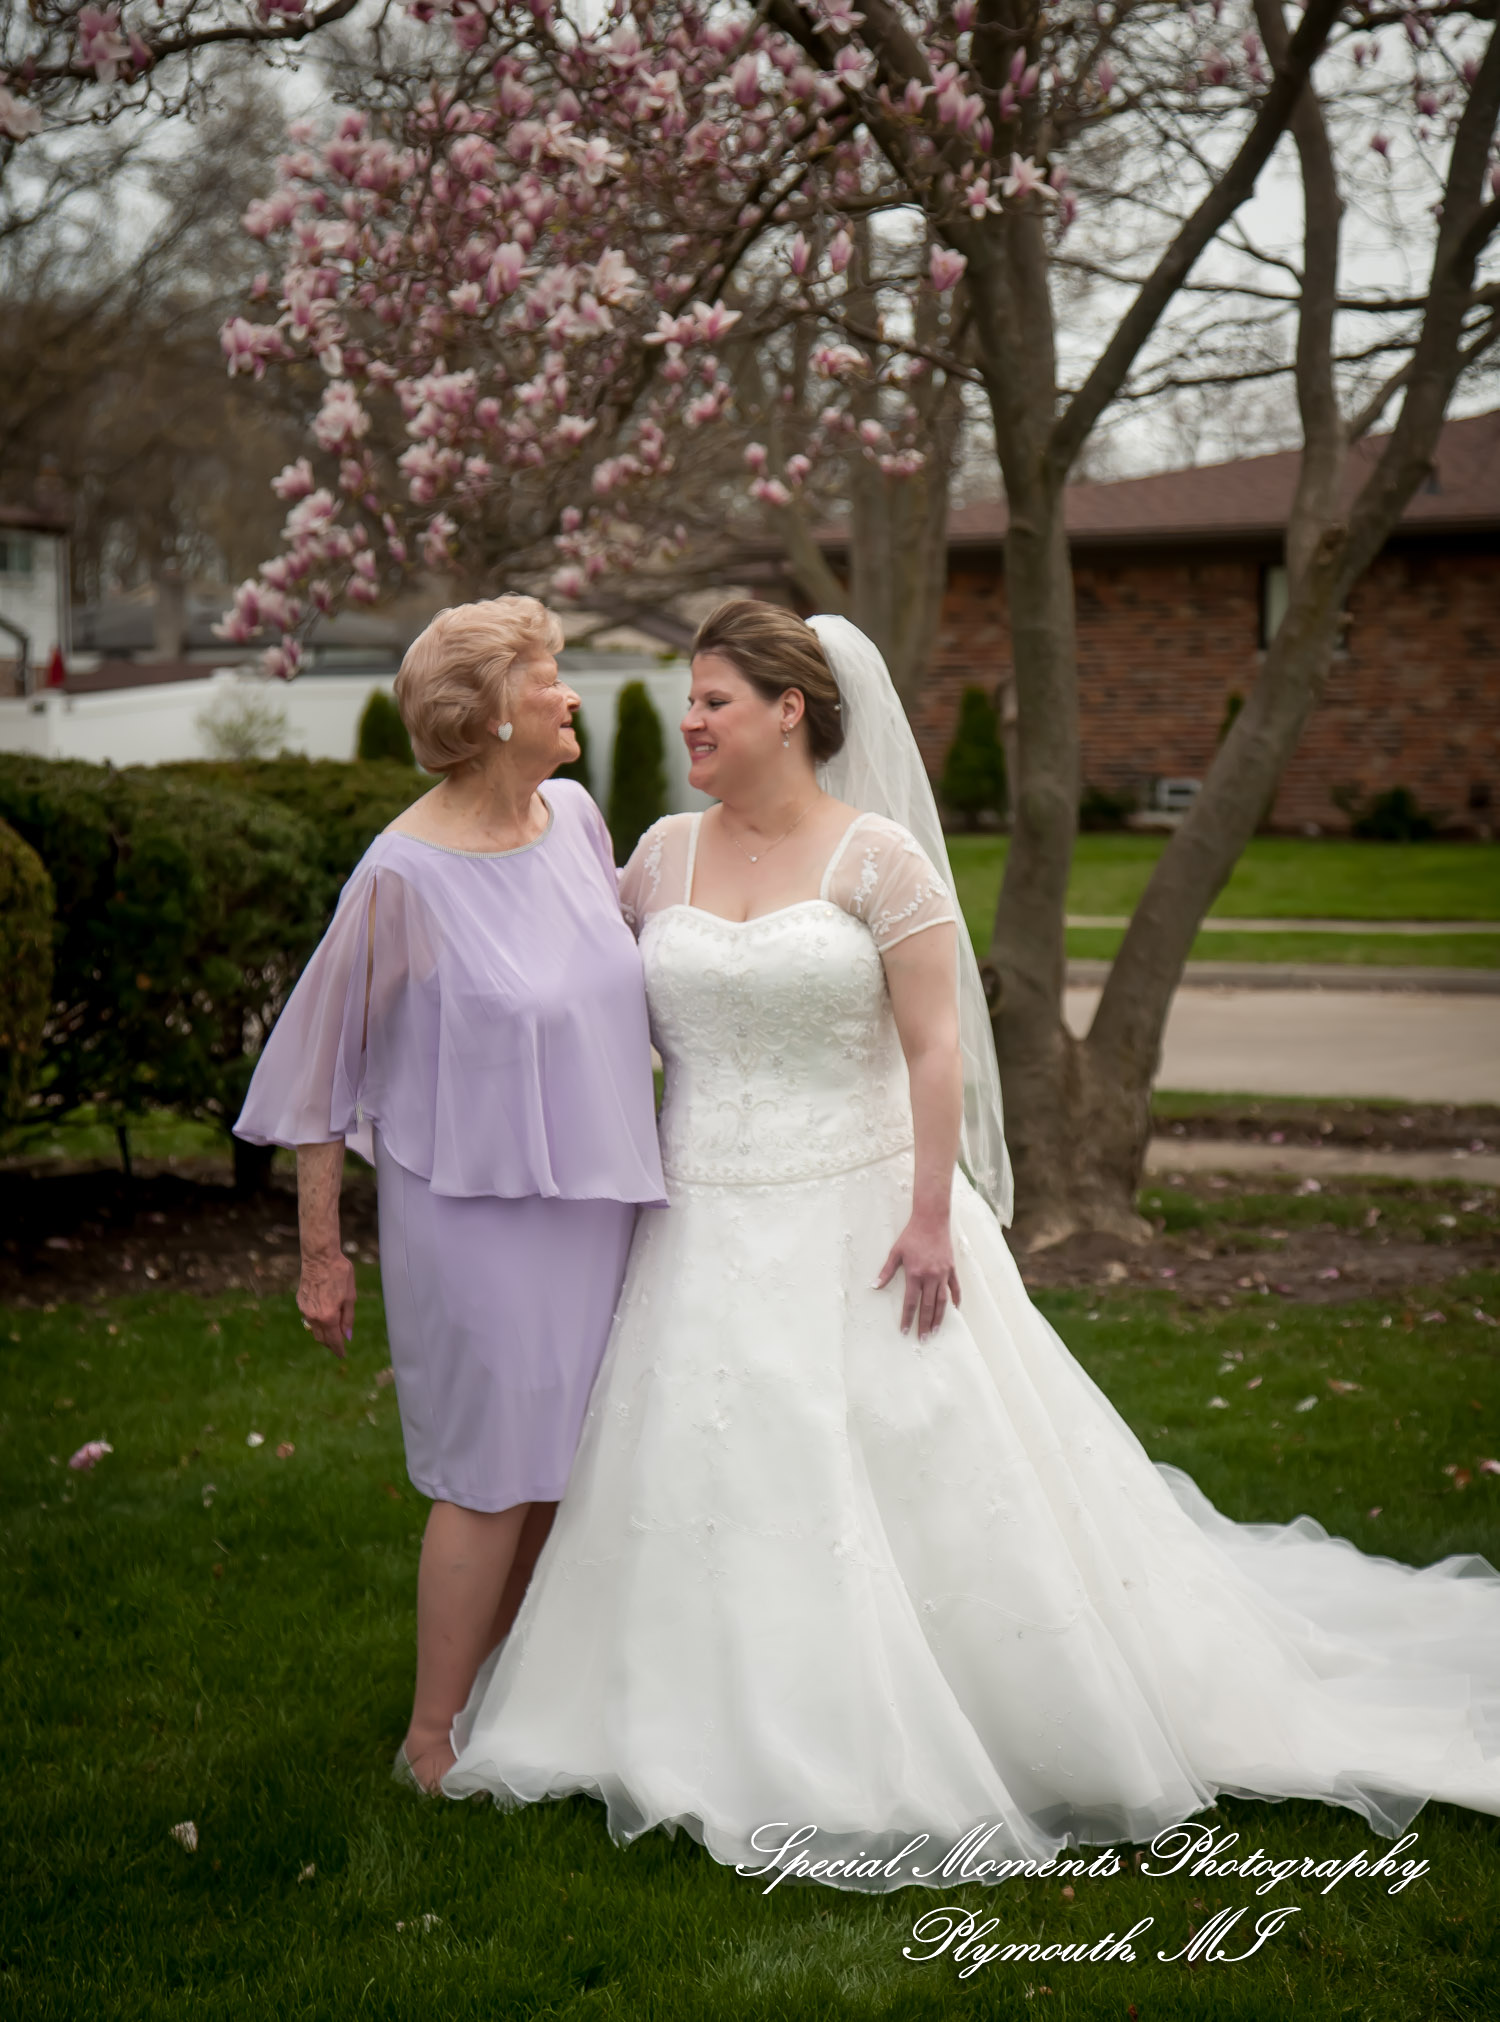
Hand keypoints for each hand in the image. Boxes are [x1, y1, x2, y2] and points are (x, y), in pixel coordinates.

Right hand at [298, 1249, 356, 1356]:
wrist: (319, 1257)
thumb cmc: (339, 1273)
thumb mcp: (350, 1296)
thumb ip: (348, 1318)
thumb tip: (347, 1336)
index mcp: (329, 1316)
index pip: (334, 1340)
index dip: (339, 1349)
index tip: (342, 1355)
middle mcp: (314, 1316)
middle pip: (322, 1338)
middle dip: (331, 1343)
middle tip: (339, 1343)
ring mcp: (304, 1310)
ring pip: (314, 1329)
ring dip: (323, 1333)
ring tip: (333, 1330)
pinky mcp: (300, 1302)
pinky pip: (308, 1318)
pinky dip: (316, 1321)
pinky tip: (323, 1315)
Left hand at [875, 1213, 960, 1340]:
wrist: (931, 1220)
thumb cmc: (911, 1236)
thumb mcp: (895, 1252)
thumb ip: (886, 1271)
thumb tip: (874, 1286)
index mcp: (915, 1274)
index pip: (911, 1302)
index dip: (907, 1318)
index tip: (905, 1331)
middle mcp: (931, 1277)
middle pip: (928, 1306)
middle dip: (924, 1324)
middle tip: (923, 1339)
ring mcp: (943, 1274)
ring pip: (942, 1301)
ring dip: (939, 1318)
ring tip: (935, 1331)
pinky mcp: (951, 1268)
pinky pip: (955, 1288)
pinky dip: (955, 1299)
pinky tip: (954, 1309)